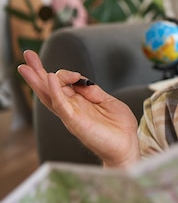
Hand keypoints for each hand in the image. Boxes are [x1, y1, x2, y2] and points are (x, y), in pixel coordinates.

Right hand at [18, 50, 140, 166]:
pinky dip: (54, 90)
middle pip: (49, 88)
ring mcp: (71, 115)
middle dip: (38, 71)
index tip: (75, 74)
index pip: (62, 85)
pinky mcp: (75, 121)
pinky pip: (61, 104)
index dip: (64, 74)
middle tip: (27, 56)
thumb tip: (81, 79)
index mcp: (79, 103)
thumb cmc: (119, 128)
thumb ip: (93, 91)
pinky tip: (49, 78)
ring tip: (26, 66)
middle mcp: (71, 108)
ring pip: (49, 95)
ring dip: (37, 79)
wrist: (126, 147)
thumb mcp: (109, 102)